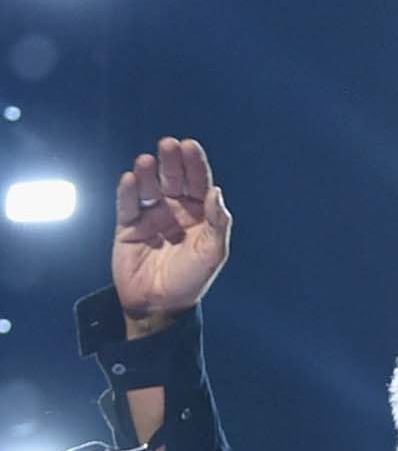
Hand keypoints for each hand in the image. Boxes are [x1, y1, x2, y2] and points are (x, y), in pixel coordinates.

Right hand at [113, 139, 230, 330]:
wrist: (158, 306)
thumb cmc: (190, 281)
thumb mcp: (211, 254)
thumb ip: (218, 225)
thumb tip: (217, 193)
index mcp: (199, 215)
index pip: (198, 184)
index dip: (194, 164)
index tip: (189, 146)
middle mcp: (175, 211)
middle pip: (173, 179)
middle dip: (172, 161)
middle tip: (169, 145)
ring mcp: (151, 216)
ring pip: (149, 187)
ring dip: (148, 172)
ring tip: (147, 161)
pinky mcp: (128, 225)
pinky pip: (127, 204)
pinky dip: (128, 191)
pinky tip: (131, 179)